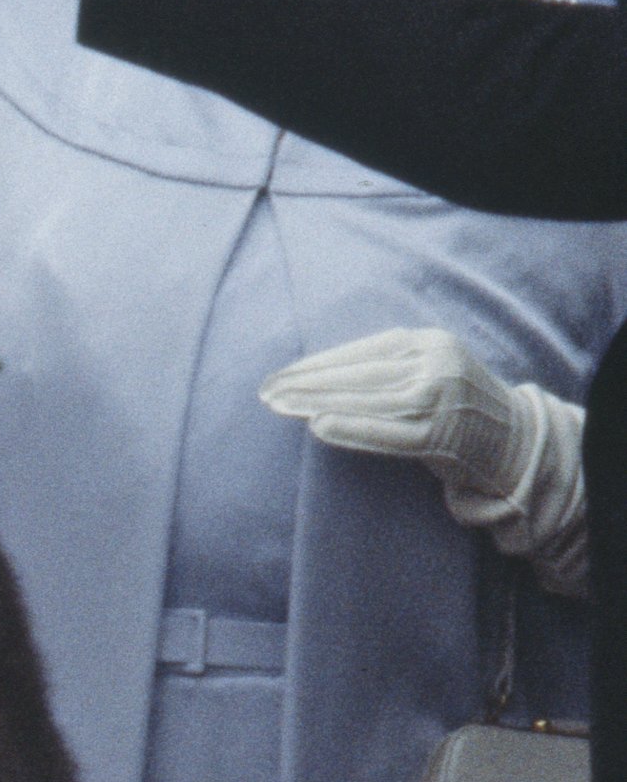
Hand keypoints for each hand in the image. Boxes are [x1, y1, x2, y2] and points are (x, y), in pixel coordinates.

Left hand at [260, 329, 547, 507]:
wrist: (514, 439)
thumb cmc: (458, 406)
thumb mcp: (430, 369)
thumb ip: (388, 367)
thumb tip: (321, 375)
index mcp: (431, 342)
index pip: (364, 350)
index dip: (320, 362)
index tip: (282, 373)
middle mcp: (437, 364)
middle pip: (361, 373)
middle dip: (309, 383)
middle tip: (267, 391)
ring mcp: (441, 399)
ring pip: (369, 399)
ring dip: (319, 403)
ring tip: (280, 406)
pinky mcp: (441, 436)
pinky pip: (388, 432)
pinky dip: (351, 428)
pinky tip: (319, 425)